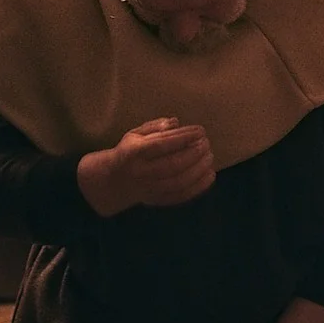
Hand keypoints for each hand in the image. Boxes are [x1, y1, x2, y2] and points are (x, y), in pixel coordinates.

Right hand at [76, 118, 214, 215]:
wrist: (113, 181)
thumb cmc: (129, 152)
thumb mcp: (135, 134)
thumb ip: (155, 127)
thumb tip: (176, 122)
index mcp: (134, 153)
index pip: (161, 145)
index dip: (183, 137)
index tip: (200, 131)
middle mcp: (141, 172)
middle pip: (172, 165)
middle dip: (194, 154)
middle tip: (207, 144)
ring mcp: (149, 189)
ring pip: (178, 182)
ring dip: (199, 170)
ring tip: (210, 157)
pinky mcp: (157, 200)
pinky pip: (181, 196)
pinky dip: (198, 187)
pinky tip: (210, 175)